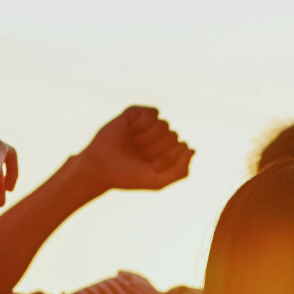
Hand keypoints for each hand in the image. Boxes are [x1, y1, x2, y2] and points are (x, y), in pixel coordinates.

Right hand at [76, 105, 193, 193]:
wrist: (101, 168)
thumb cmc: (128, 176)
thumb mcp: (158, 181)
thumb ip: (181, 171)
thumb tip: (192, 148)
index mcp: (166, 152)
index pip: (182, 147)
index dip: (168, 158)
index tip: (151, 166)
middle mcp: (157, 137)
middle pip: (174, 135)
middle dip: (157, 148)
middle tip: (139, 155)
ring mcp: (146, 125)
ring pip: (165, 124)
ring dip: (149, 137)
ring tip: (134, 144)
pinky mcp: (134, 114)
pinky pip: (153, 113)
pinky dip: (143, 123)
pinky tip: (132, 130)